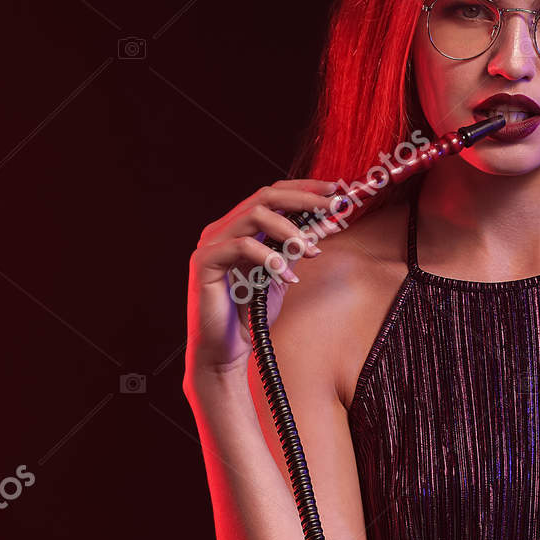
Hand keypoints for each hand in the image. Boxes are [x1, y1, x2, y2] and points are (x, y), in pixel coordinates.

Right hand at [185, 181, 345, 380]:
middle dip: (303, 199)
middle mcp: (222, 229)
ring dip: (291, 230)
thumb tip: (323, 223)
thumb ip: (294, 248)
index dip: (303, 189)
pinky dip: (271, 258)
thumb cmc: (249, 314)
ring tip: (312, 251)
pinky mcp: (205, 261)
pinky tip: (288, 276)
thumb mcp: (280, 274)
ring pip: (254, 215)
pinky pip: (243, 247)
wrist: (225, 350)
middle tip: (332, 207)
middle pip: (264, 197)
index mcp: (237, 228)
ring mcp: (211, 243)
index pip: (271, 196)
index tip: (334, 191)